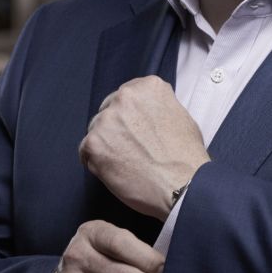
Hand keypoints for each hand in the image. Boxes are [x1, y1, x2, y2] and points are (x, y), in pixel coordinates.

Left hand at [79, 75, 209, 220]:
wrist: (182, 185)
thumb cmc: (186, 156)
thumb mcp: (180, 115)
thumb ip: (158, 107)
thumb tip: (146, 113)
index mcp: (148, 87)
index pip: (128, 95)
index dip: (130, 114)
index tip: (134, 128)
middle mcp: (125, 97)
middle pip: (109, 109)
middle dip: (116, 127)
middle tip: (130, 147)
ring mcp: (107, 119)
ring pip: (96, 130)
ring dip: (106, 143)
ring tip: (125, 162)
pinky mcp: (94, 143)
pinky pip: (86, 150)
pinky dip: (96, 161)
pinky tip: (114, 170)